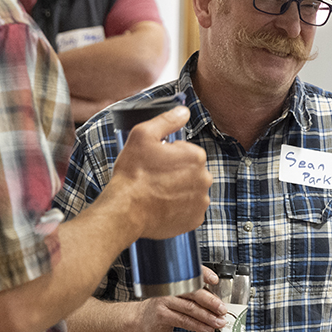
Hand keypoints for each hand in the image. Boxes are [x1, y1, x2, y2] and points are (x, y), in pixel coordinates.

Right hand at [108, 106, 211, 239]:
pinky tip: (162, 207)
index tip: (155, 162)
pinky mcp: (195, 220)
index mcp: (196, 156)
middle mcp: (205, 179)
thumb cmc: (133, 173)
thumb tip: (184, 111)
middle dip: (176, 173)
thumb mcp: (143, 135)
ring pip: (191, 191)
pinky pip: (189, 210)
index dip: (169, 156)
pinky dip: (179, 209)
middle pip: (191, 171)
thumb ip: (167, 120)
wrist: (127, 210)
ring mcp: (201, 201)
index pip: (187, 152)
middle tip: (155, 178)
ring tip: (157, 194)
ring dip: (178, 191)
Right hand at [134, 269, 226, 331]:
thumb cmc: (164, 307)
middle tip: (222, 309)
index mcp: (175, 280)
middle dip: (211, 301)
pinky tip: (206, 329)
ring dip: (207, 317)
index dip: (204, 274)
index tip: (215, 280)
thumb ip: (195, 296)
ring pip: (191, 308)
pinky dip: (198, 326)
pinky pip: (184, 320)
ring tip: (218, 322)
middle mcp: (169, 288)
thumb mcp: (178, 297)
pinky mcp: (163, 315)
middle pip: (194, 292)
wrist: (142, 319)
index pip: (191, 273)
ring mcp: (164, 301)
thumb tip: (217, 302)